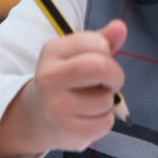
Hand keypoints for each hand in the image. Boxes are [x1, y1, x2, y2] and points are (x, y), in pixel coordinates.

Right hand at [0, 19, 126, 157]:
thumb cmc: (66, 79)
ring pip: (105, 99)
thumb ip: (102, 39)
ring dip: (107, 100)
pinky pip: (105, 123)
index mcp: (53, 51)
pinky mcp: (67, 131)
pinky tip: (89, 117)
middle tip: (110, 82)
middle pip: (100, 67)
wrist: (37, 116)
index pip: (97, 42)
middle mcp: (49, 77)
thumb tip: (120, 27)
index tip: (102, 59)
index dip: (108, 52)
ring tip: (91, 100)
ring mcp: (56, 106)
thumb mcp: (78, 54)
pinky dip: (104, 120)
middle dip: (115, 75)